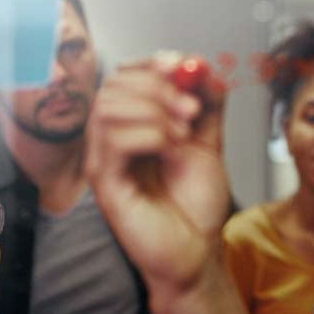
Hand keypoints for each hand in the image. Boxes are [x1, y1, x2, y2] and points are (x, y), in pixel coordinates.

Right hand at [85, 52, 230, 299]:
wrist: (198, 251)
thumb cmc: (195, 204)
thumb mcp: (209, 142)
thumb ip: (208, 104)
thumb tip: (203, 67)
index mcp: (133, 123)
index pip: (124, 75)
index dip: (150, 63)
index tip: (181, 64)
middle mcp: (112, 138)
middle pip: (113, 86)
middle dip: (158, 86)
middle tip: (193, 106)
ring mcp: (104, 160)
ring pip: (107, 109)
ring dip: (154, 110)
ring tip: (185, 132)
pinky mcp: (105, 184)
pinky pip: (113, 141)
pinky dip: (149, 134)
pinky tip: (173, 147)